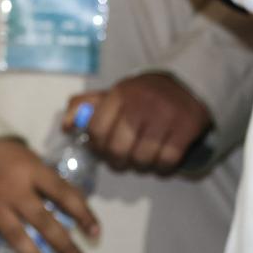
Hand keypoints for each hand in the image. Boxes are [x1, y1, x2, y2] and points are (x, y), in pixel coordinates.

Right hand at [0, 139, 98, 252]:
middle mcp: (14, 188)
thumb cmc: (5, 157)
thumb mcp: (30, 158)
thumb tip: (76, 206)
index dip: (83, 215)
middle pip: (44, 220)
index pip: (65, 194)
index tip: (95, 235)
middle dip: (63, 245)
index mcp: (32, 170)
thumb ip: (48, 180)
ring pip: (18, 236)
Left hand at [65, 73, 211, 173]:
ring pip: (142, 158)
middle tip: (121, 160)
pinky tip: (160, 162)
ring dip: (139, 166)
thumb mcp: (111, 94)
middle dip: (117, 161)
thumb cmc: (140, 95)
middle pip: (118, 149)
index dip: (97, 147)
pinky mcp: (187, 126)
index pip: (96, 131)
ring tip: (140, 160)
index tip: (102, 149)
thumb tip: (66, 127)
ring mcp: (165, 115)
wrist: (186, 84)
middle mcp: (140, 104)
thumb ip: (83, 107)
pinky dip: (161, 168)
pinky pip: (167, 160)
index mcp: (118, 94)